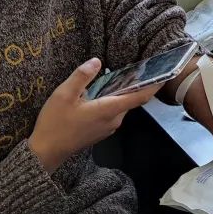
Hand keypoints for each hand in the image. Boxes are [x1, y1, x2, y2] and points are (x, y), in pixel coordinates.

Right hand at [30, 58, 164, 171]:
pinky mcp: (101, 131)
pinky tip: (100, 91)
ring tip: (117, 74)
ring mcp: (108, 127)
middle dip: (135, 84)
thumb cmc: (55, 123)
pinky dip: (112, 100)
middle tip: (135, 65)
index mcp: (109, 109)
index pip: (140, 97)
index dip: (154, 85)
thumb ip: (82, 76)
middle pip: (131, 99)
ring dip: (121, 92)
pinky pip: (112, 112)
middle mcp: (114, 120)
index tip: (166, 73)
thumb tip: (97, 61)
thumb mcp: (64, 94)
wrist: (46, 152)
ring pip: (120, 106)